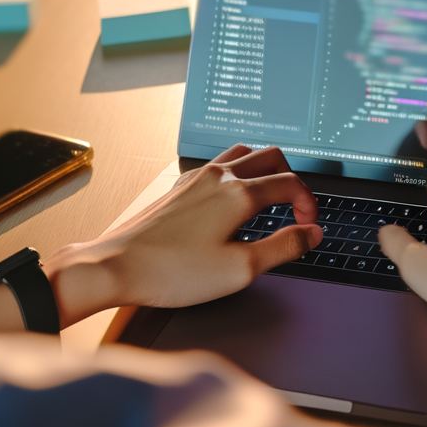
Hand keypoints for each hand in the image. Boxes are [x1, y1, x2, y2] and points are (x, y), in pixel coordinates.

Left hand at [48, 145, 321, 314]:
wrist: (115, 267)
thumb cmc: (173, 272)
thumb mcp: (241, 269)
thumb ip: (283, 248)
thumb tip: (311, 234)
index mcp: (239, 194)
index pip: (290, 184)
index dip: (308, 203)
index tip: (309, 225)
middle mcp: (219, 177)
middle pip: (270, 157)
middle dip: (291, 178)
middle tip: (295, 207)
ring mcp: (195, 179)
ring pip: (242, 154)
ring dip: (264, 169)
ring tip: (268, 196)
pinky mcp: (178, 188)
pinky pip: (217, 165)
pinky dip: (236, 173)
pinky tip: (230, 198)